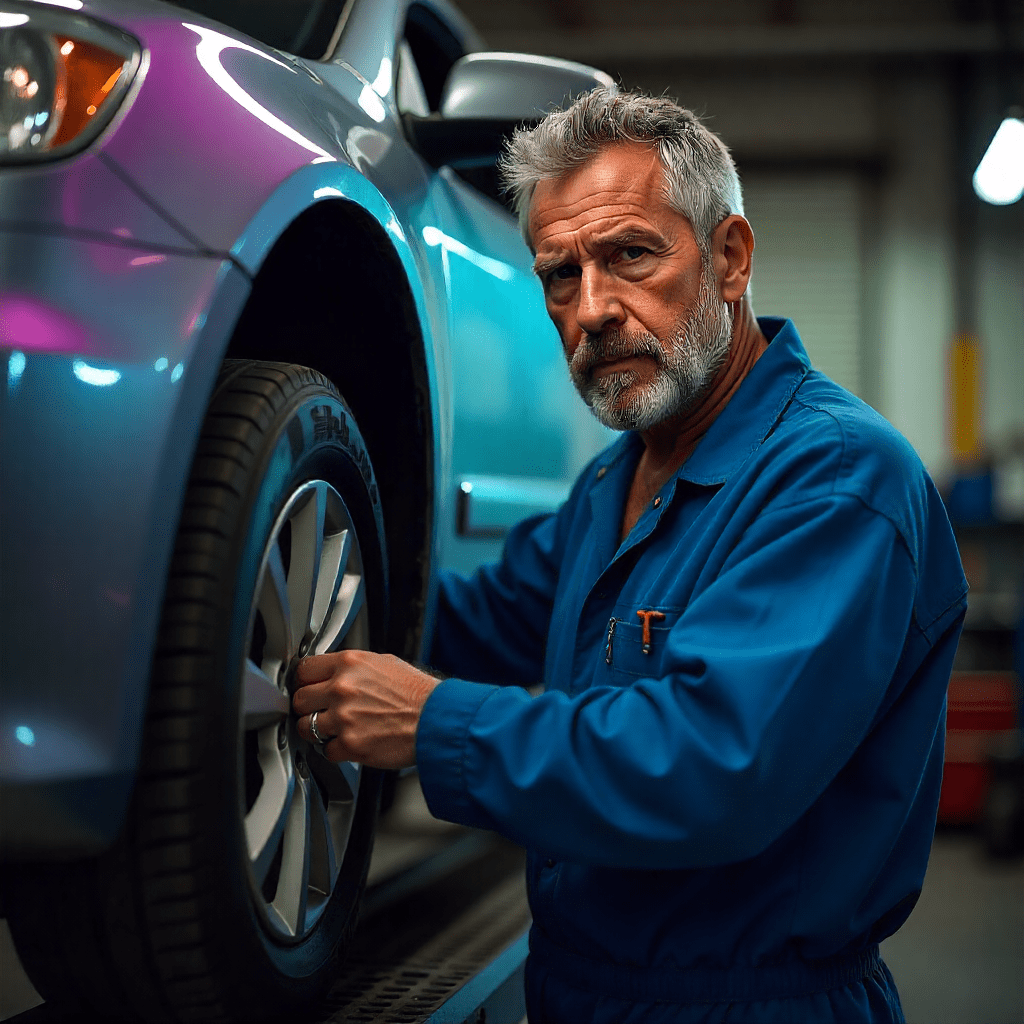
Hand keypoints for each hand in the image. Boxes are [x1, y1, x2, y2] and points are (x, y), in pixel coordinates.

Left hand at [291, 650, 440, 769]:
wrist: (436, 719)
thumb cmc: (416, 693)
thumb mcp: (384, 663)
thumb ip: (352, 667)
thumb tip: (333, 672)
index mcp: (349, 663)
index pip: (304, 670)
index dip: (304, 681)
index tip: (307, 687)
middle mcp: (342, 688)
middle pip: (299, 699)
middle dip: (308, 707)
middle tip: (319, 710)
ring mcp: (344, 718)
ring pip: (305, 727)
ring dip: (317, 731)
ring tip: (335, 729)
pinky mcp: (350, 745)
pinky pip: (326, 751)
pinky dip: (336, 750)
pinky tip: (351, 742)